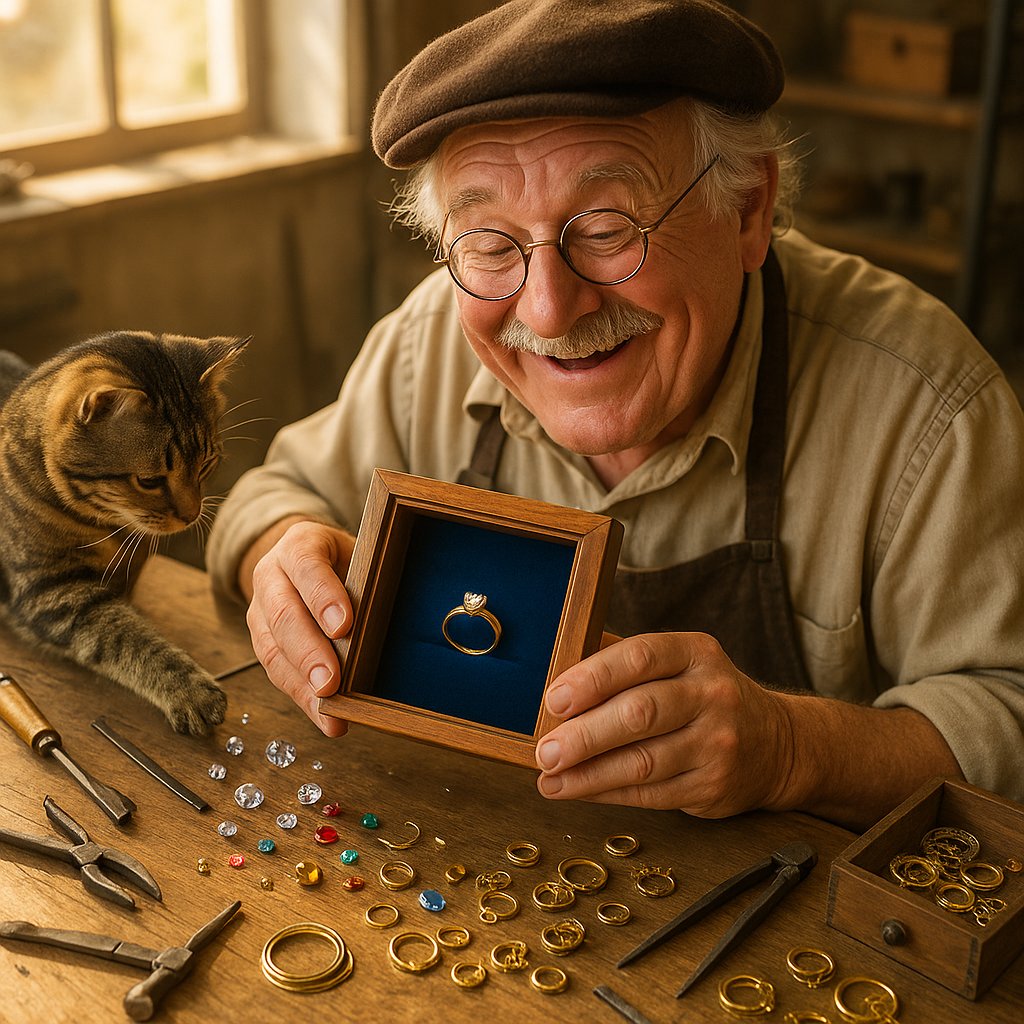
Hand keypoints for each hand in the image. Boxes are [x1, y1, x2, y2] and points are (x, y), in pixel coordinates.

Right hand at [245, 520, 354, 735]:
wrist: (309, 560)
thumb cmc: (346, 560)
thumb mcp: (360, 555)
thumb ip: (367, 581)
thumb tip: (381, 626)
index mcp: (298, 544)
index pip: (306, 565)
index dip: (323, 596)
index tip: (344, 626)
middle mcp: (271, 574)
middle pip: (283, 613)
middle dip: (309, 652)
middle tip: (331, 681)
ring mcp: (261, 609)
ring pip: (273, 648)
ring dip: (302, 683)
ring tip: (328, 709)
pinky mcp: (262, 640)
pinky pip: (277, 671)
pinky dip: (302, 698)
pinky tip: (325, 718)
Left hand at [534, 632, 794, 817]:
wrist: (777, 744)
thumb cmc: (703, 696)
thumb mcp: (676, 663)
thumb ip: (621, 658)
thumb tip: (554, 662)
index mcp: (695, 653)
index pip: (640, 657)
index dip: (592, 678)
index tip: (553, 700)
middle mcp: (712, 694)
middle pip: (640, 713)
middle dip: (584, 734)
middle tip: (545, 749)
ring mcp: (717, 743)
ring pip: (643, 762)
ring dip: (588, 773)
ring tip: (549, 777)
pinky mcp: (714, 786)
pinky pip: (651, 794)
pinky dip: (606, 793)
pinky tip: (576, 790)